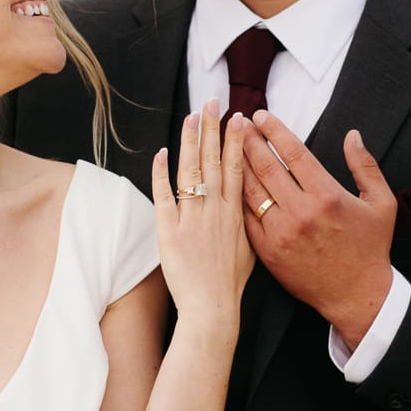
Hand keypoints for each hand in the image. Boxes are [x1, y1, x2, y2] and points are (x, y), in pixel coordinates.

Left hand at [150, 100, 254, 321]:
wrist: (212, 309)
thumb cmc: (230, 283)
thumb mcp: (249, 247)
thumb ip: (244, 220)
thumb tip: (243, 198)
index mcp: (235, 214)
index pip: (237, 167)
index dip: (235, 140)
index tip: (236, 117)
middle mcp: (215, 211)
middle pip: (214, 161)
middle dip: (212, 128)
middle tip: (212, 101)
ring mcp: (192, 219)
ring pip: (191, 172)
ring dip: (190, 142)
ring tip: (191, 117)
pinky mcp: (169, 231)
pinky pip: (164, 196)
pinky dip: (162, 173)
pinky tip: (161, 153)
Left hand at [240, 111, 396, 348]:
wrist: (357, 295)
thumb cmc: (370, 249)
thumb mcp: (382, 204)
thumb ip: (366, 166)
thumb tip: (353, 135)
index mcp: (327, 196)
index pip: (293, 152)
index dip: (274, 130)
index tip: (261, 116)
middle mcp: (301, 212)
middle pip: (265, 166)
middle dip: (249, 140)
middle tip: (237, 123)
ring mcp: (281, 233)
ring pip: (250, 190)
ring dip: (237, 165)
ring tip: (228, 146)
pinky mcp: (267, 251)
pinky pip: (245, 218)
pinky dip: (236, 197)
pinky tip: (229, 183)